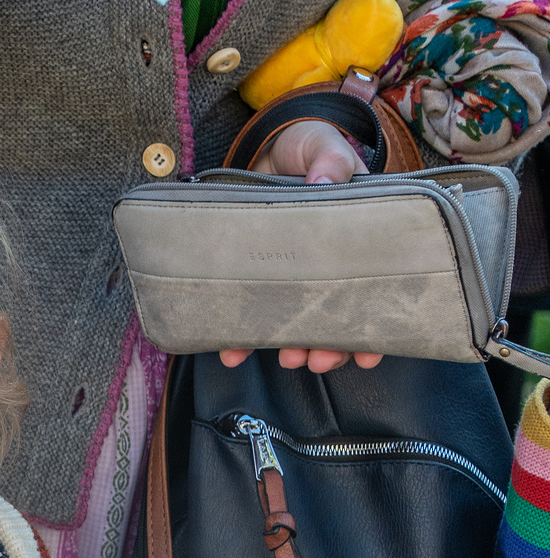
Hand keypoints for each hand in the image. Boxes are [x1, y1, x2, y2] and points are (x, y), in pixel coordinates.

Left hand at [228, 121, 382, 372]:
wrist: (268, 149)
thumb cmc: (309, 149)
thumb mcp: (325, 147)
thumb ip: (330, 162)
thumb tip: (324, 184)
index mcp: (355, 240)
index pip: (372, 288)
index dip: (374, 326)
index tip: (369, 354)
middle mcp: (326, 264)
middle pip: (333, 314)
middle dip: (327, 345)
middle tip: (315, 361)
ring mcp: (290, 272)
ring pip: (294, 320)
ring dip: (291, 346)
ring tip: (286, 359)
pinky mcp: (255, 272)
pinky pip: (249, 309)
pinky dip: (240, 336)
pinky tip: (233, 352)